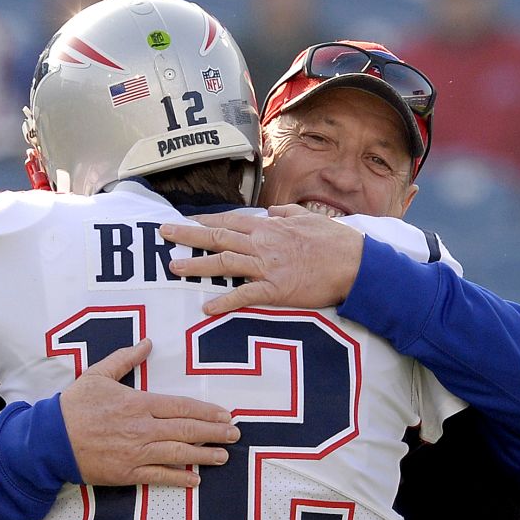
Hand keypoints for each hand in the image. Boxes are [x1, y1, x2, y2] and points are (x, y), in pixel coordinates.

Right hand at [60, 339, 238, 486]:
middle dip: (215, 432)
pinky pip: (158, 476)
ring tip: (223, 456)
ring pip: (178, 454)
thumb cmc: (74, 406)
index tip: (225, 415)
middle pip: (187, 430)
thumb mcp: (98, 374)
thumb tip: (146, 342)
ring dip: (204, 455)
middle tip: (235, 434)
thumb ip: (125, 358)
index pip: (182, 407)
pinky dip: (179, 478)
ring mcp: (136, 453)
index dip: (207, 412)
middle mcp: (143, 429)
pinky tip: (195, 480)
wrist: (49, 440)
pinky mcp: (127, 474)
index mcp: (138, 403)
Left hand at [158, 204, 363, 314]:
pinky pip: (245, 295)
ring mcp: (268, 267)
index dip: (206, 220)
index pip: (231, 220)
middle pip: (218, 236)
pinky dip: (225, 301)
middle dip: (188, 235)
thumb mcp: (309, 218)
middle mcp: (264, 244)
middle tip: (163, 233)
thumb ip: (286, 214)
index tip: (187, 221)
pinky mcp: (277, 290)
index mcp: (270, 226)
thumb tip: (271, 212)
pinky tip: (207, 307)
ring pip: (224, 263)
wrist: (356, 264)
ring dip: (197, 265)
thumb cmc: (336, 241)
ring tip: (173, 267)